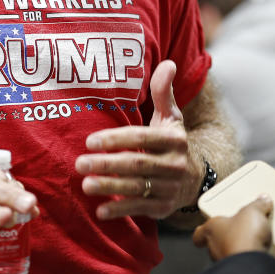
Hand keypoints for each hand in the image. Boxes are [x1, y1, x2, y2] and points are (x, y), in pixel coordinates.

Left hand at [75, 60, 193, 219]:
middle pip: (137, 163)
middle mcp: (174, 164)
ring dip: (110, 187)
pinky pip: (140, 208)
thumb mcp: (171, 118)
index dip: (116, 139)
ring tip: (85, 185)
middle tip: (80, 163)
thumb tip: (168, 63)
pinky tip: (100, 210)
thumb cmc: (172, 144)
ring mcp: (170, 188)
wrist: (194, 180)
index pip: (142, 138)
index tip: (90, 141)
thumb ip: (164, 92)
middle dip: (107, 164)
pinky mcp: (163, 207)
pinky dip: (120, 210)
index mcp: (174, 139)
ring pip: (136, 187)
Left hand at [193, 195, 272, 260]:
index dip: (205, 226)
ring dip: (239, 247)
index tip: (213, 221)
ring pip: (229, 253)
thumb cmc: (241, 238)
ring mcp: (225, 262)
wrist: (251, 265)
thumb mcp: (252, 212)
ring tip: (256, 239)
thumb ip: (257, 205)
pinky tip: (261, 252)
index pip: (200, 231)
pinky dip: (250, 259)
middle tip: (241, 227)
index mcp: (211, 229)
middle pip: (216, 241)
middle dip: (228, 235)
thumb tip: (262, 200)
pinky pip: (243, 263)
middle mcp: (214, 247)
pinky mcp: (238, 272)